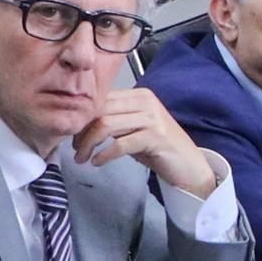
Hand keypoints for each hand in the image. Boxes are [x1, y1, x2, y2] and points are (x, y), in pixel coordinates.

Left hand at [76, 84, 225, 199]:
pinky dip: (104, 154)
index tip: (72, 135)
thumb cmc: (158, 148)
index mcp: (139, 95)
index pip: (101, 99)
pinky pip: (120, 144)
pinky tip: (97, 162)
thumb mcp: (133, 128)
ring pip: (106, 125)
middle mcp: (145, 101)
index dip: (81, 117)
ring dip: (88, 144)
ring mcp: (152, 118)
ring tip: (82, 158)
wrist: (188, 165)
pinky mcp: (155, 137)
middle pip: (100, 109)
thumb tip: (80, 123)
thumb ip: (113, 120)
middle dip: (81, 131)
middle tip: (75, 148)